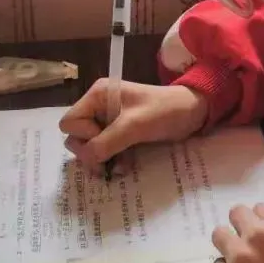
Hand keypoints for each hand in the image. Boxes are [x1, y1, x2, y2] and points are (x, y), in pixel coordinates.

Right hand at [58, 80, 207, 169]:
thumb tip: (86, 158)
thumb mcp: (135, 125)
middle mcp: (99, 106)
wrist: (193, 112)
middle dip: (91, 152)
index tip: (108, 139)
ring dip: (102, 159)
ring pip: (89, 146)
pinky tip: (125, 166)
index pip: (70, 122)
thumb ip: (107, 141)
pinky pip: (104, 150)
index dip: (84, 136)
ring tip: (120, 167)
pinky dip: (111, 160)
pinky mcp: (120, 133)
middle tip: (109, 162)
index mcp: (98, 95)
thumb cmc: (165, 111)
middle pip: (76, 136)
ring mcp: (109, 120)